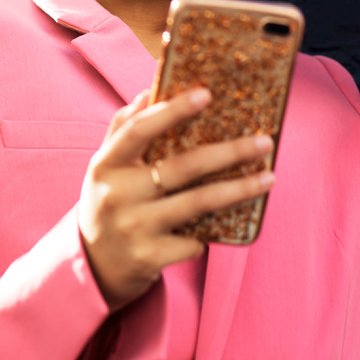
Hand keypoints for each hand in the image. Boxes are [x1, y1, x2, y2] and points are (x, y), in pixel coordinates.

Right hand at [78, 89, 274, 311]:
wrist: (91, 267)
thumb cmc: (107, 203)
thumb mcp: (104, 166)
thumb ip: (123, 128)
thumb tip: (149, 91)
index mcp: (106, 164)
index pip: (140, 130)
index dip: (172, 110)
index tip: (206, 94)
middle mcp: (118, 194)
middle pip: (182, 167)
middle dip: (229, 152)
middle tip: (264, 141)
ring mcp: (134, 227)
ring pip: (197, 203)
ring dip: (238, 189)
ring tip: (269, 178)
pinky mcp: (149, 257)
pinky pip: (193, 241)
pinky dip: (207, 234)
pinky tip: (220, 228)